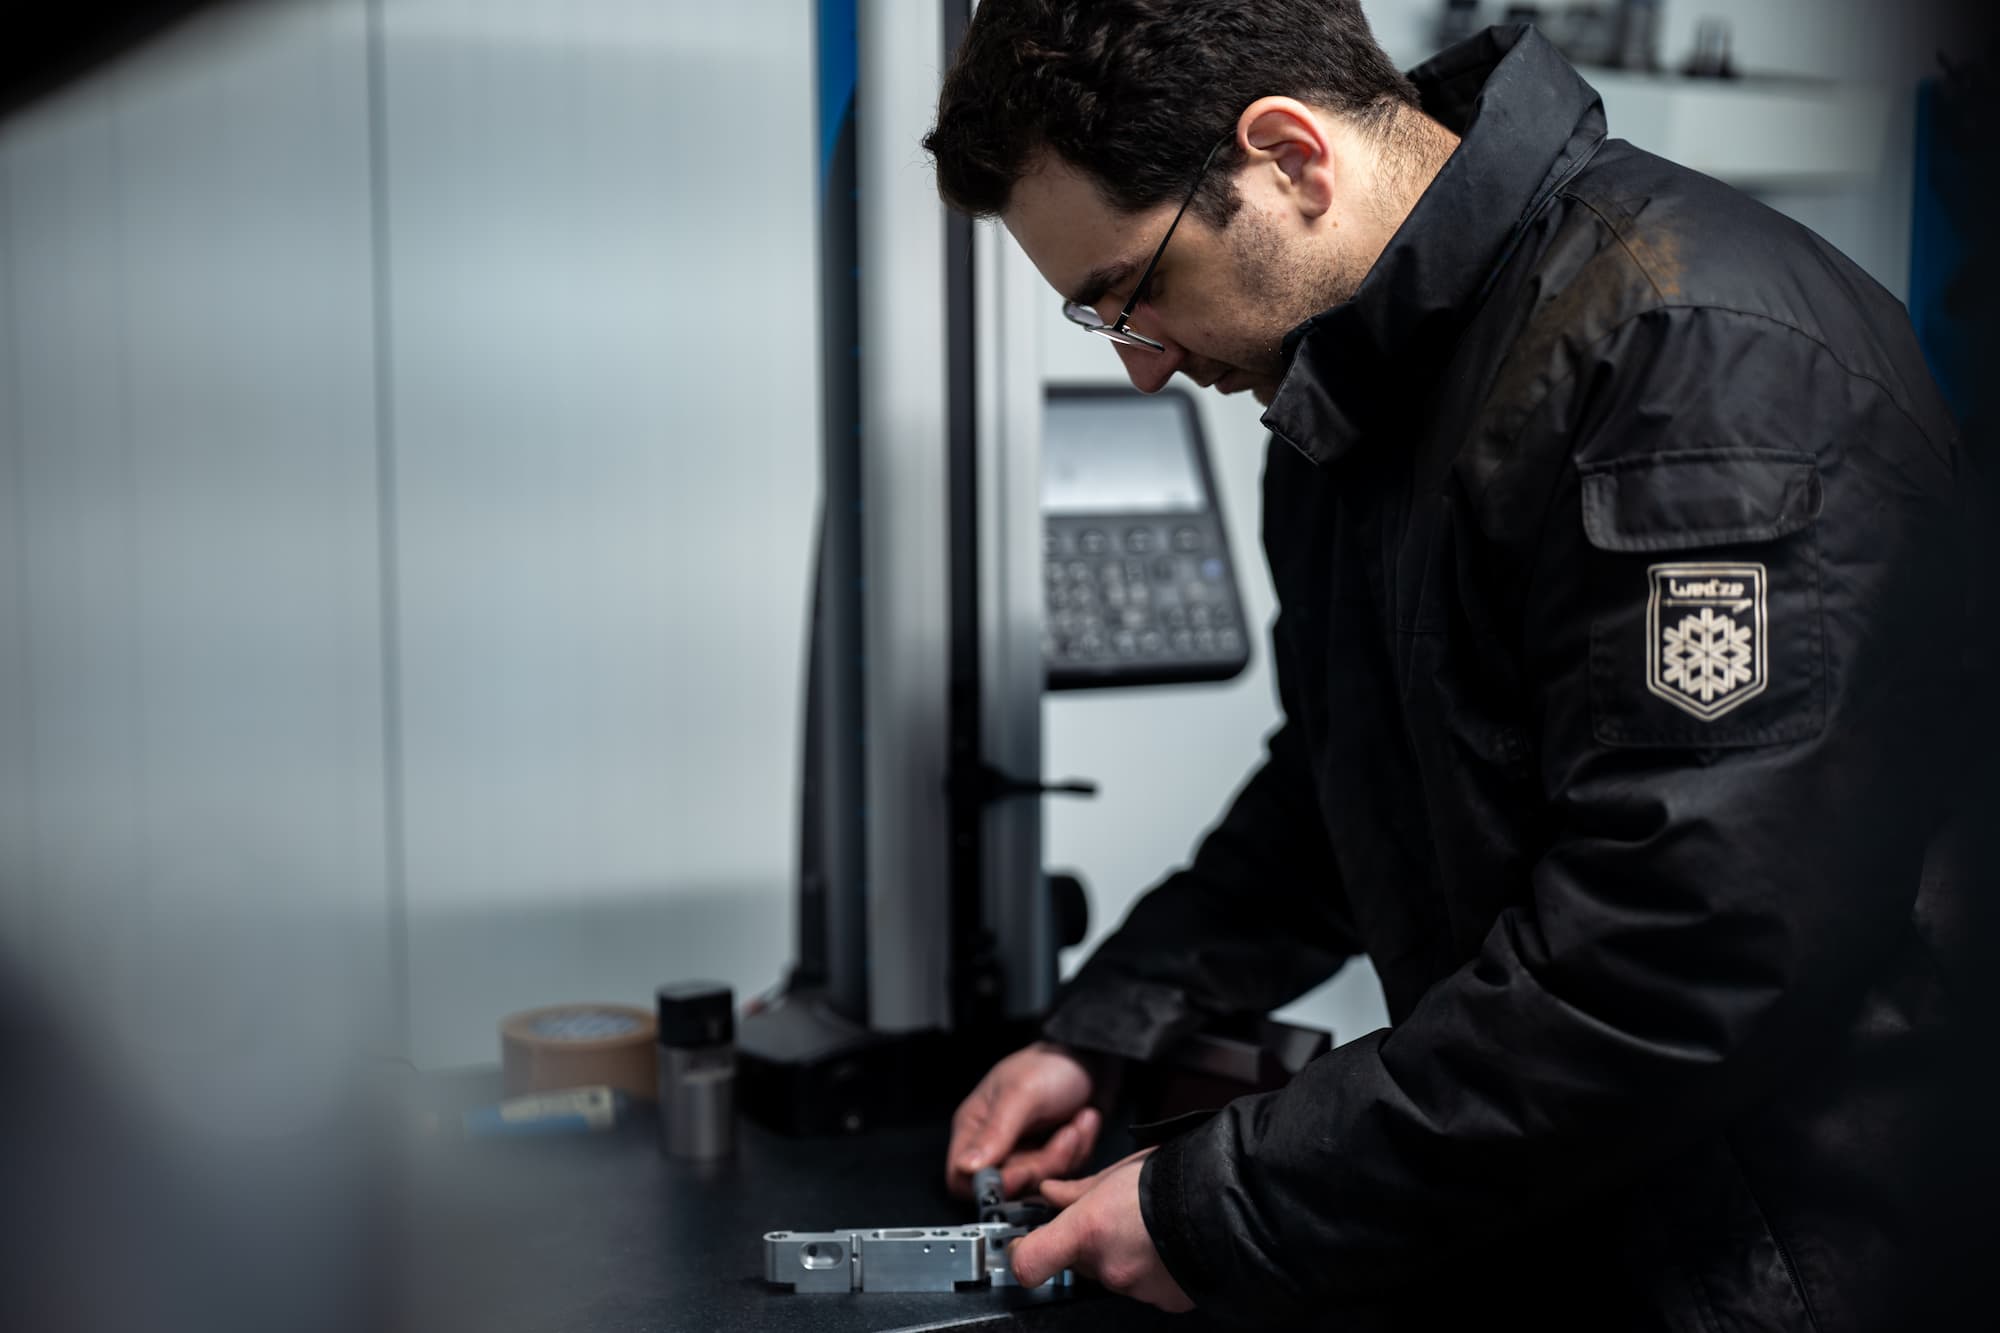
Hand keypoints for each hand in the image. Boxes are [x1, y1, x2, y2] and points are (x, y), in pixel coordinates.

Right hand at [945, 1041, 1100, 1199]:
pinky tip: (1085, 1120)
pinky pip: (1063, 1174)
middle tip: (1065, 1135)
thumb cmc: (1051, 1064)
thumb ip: (995, 1132)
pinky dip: (1080, 1149)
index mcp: (975, 1127)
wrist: (1093, 1054)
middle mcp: (996, 1144)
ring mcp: (1026, 1151)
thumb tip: (965, 1167)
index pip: (961, 1177)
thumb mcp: (1022, 1094)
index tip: (1022, 1172)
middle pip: (1008, 1185)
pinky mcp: (1052, 1156)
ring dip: (1067, 1153)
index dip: (989, 1184)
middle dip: (1043, 1164)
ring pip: (1039, 1182)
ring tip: (1080, 1119)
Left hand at [1008, 1149, 1193, 1311]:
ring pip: (1113, 1274)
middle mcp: (1109, 1267)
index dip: (1021, 1254)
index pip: (1028, 1263)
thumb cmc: (1178, 1177)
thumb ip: (1078, 1189)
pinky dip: (1150, 1267)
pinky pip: (1144, 1284)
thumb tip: (1052, 1193)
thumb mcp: (1118, 1171)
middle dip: (1086, 1244)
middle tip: (1111, 1217)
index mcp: (1088, 1231)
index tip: (1021, 1244)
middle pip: (1077, 1263)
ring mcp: (1138, 1289)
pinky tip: (1165, 1243)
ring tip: (1148, 1226)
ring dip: (1122, 1254)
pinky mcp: (1165, 1300)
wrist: (1232, 1199)